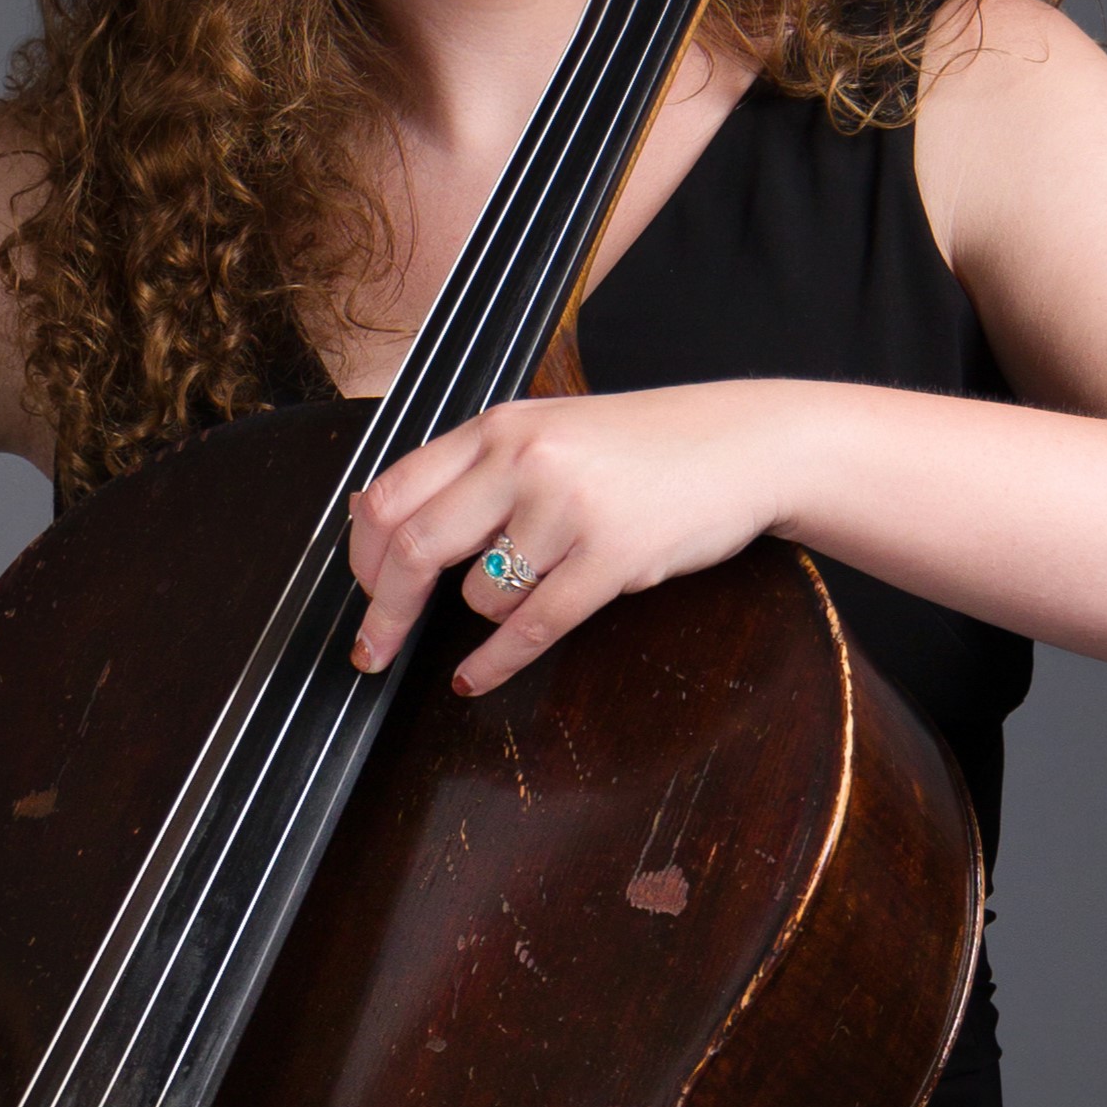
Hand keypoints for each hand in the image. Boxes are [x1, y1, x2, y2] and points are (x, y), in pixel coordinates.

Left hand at [344, 384, 797, 695]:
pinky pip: (529, 629)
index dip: (363, 556)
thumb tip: (371, 517)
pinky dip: (493, 664)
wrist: (746, 446)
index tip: (360, 593)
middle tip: (370, 651)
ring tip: (538, 583)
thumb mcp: (547, 435)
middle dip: (384, 612)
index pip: (393, 493)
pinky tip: (472, 679)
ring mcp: (569, 508)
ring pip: (480, 595)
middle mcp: (524, 460)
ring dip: (488, 612)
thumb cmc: (643, 448)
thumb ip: (470, 472)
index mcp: (498, 427)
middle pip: (416, 548)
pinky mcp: (611, 557)